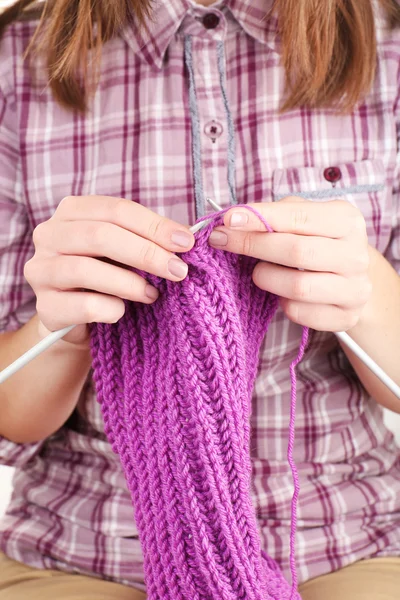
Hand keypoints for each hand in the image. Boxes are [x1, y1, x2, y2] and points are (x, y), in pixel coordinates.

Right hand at [24, 196, 193, 344]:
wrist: (79, 319)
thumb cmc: (108, 275)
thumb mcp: (127, 250)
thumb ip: (150, 239)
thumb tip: (186, 238)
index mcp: (72, 211)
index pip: (116, 210)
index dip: (154, 225)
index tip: (186, 242)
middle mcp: (49, 235)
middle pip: (100, 235)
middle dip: (146, 253)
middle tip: (178, 270)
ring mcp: (41, 271)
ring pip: (85, 270)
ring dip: (129, 283)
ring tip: (153, 294)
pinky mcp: (44, 307)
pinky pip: (82, 305)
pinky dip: (110, 308)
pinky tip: (123, 311)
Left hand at [209, 198, 371, 331]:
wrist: (349, 279)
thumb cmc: (315, 242)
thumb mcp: (302, 219)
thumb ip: (272, 216)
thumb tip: (231, 221)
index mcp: (346, 220)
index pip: (298, 216)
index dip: (260, 218)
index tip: (228, 219)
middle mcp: (356, 255)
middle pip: (296, 251)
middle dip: (252, 245)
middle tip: (223, 241)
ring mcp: (354, 289)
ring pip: (297, 287)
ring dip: (266, 277)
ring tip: (257, 272)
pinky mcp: (345, 317)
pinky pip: (299, 312)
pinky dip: (281, 303)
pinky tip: (279, 293)